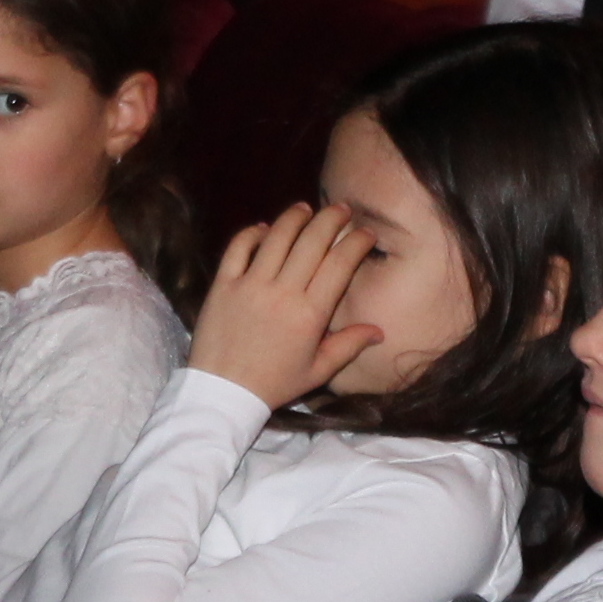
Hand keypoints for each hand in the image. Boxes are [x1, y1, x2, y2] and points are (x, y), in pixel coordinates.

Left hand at [183, 204, 381, 408]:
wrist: (223, 392)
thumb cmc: (274, 383)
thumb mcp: (317, 371)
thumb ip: (348, 346)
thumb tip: (379, 330)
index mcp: (310, 314)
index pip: (340, 264)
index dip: (356, 242)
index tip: (365, 234)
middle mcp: (283, 292)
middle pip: (312, 241)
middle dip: (331, 219)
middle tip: (340, 209)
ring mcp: (250, 285)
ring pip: (277, 237)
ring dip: (294, 217)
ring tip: (305, 209)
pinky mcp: (224, 284)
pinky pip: (239, 247)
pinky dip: (252, 233)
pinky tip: (264, 228)